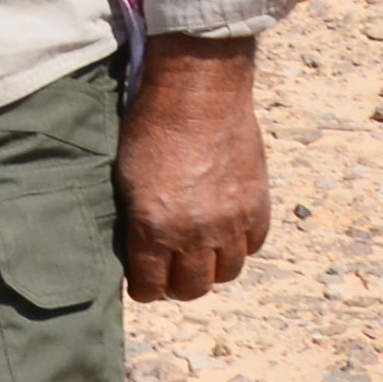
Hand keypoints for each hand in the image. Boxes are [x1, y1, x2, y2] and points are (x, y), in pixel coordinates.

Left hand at [118, 34, 270, 302]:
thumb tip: (137, 250)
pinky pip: (253, 244)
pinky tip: (226, 231)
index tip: (143, 282)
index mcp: (153, 227)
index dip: (144, 289)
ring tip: (201, 254)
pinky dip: (240, 243)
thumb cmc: (150, 127)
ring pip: (227, 273)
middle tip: (172, 273)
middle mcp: (194, 233)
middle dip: (178, 286)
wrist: (197, 92)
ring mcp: (230, 221)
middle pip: (192, 288)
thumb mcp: (125, 179)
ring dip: (212, 268)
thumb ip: (134, 222)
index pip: (150, 287)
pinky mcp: (257, 204)